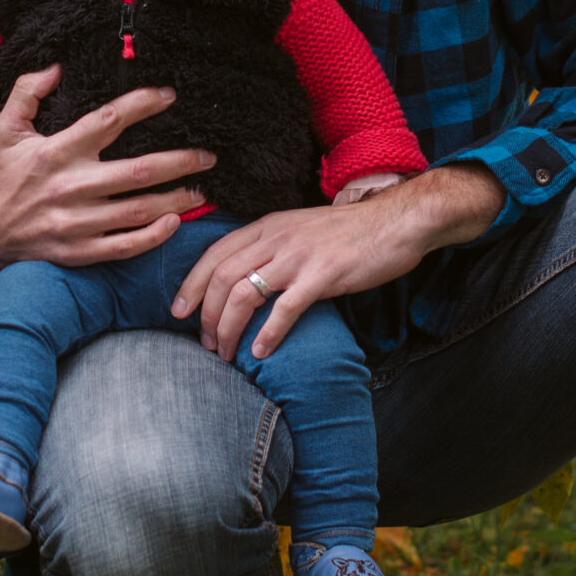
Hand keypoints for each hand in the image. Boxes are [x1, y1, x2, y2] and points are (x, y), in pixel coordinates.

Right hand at [0, 63, 213, 279]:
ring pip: (138, 210)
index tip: (169, 95)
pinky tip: (175, 223)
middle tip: (208, 155)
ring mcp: (77, 223)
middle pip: (138, 171)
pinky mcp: (80, 252)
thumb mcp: (5, 130)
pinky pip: (125, 246)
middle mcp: (70, 187)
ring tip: (201, 189)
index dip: (141, 105)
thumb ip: (27, 92)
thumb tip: (56, 66)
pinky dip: (153, 236)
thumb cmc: (3, 177)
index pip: (107, 121)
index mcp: (56, 152)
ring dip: (175, 199)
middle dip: (180, 161)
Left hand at [171, 164, 507, 359]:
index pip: (214, 253)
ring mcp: (299, 255)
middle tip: (206, 343)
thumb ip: (272, 247)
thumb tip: (244, 279)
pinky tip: (260, 352)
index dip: (191, 284)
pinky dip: (267, 333)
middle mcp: (277, 236)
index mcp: (268, 225)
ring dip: (229, 328)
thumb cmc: (350, 232)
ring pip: (244, 293)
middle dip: (206, 314)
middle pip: (221, 276)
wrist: (397, 222)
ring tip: (226, 353)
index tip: (178, 312)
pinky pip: (285, 308)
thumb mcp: (301, 229)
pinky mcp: (324, 275)